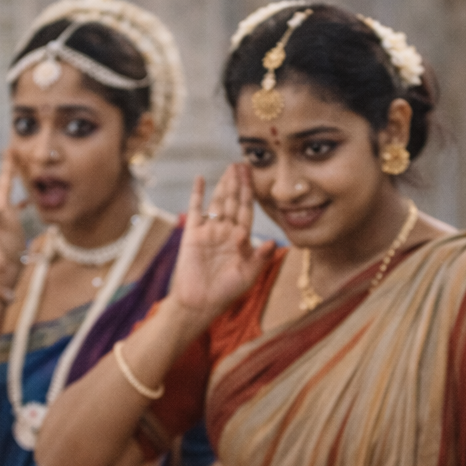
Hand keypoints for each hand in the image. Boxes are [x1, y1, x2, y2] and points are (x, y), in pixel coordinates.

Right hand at [170, 164, 275, 323]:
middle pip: (233, 202)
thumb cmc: (226, 293)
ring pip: (218, 202)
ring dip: (223, 185)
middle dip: (239, 183)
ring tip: (229, 167)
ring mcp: (209, 231)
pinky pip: (195, 209)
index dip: (251, 193)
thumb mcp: (248, 275)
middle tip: (243, 163)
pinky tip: (201, 178)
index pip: (247, 211)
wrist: (199, 303)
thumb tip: (272, 242)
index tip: (255, 176)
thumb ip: (259, 258)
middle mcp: (226, 232)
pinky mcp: (192, 233)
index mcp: (242, 240)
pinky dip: (197, 193)